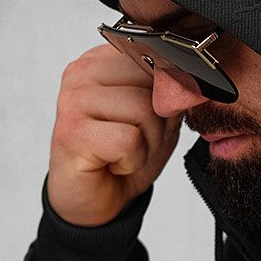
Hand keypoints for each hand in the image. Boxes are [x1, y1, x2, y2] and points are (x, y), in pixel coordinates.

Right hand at [47, 43, 183, 226]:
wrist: (92, 201)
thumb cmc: (120, 157)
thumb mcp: (157, 119)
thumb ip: (169, 94)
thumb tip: (189, 84)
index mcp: (102, 61)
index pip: (156, 58)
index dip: (167, 97)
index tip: (147, 121)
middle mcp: (82, 72)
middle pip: (153, 81)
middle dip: (159, 121)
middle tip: (134, 141)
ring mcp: (73, 100)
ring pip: (144, 109)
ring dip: (147, 143)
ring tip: (124, 152)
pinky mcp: (72, 133)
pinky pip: (130, 140)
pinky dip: (132, 160)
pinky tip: (113, 164)